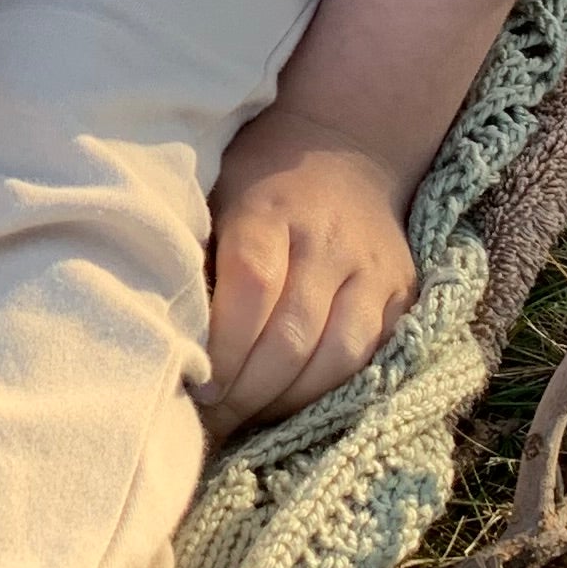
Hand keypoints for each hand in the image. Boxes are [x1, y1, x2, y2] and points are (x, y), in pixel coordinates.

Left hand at [196, 104, 420, 431]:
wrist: (345, 148)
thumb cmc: (259, 181)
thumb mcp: (216, 194)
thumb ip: (198, 258)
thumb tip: (165, 337)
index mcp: (269, 209)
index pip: (252, 286)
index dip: (225, 346)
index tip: (198, 383)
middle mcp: (327, 239)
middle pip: (292, 335)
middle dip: (247, 390)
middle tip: (214, 419)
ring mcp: (372, 268)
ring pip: (336, 356)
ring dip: (288, 401)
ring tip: (249, 417)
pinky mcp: (401, 293)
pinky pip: (369, 358)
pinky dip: (328, 392)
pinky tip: (291, 402)